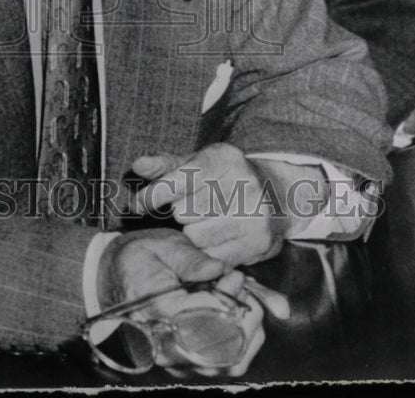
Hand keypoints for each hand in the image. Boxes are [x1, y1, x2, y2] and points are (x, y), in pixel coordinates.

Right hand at [96, 229, 287, 376]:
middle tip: (243, 288)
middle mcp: (165, 345)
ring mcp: (176, 359)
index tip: (234, 274)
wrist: (112, 279)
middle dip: (245, 316)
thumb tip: (220, 269)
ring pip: (229, 362)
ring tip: (243, 300)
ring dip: (247, 331)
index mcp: (157, 312)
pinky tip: (238, 316)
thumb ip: (191, 259)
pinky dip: (241, 343)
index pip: (206, 316)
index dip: (228, 296)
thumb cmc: (138, 260)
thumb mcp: (161, 246)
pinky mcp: (185, 363)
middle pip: (223, 348)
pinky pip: (224, 365)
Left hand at [129, 142, 291, 265]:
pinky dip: (207, 250)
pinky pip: (213, 256)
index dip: (153, 195)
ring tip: (205, 222)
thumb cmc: (224, 178)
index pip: (179, 180)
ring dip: (192, 233)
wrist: (277, 195)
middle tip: (189, 210)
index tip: (136, 205)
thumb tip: (138, 165)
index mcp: (224, 158)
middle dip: (178, 213)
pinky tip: (216, 237)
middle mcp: (244, 184)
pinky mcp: (259, 242)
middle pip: (184, 211)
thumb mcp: (196, 163)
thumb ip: (164, 165)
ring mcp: (254, 214)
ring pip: (195, 236)